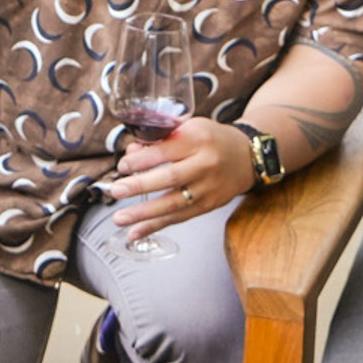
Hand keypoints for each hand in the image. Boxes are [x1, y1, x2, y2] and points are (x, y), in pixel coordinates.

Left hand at [101, 118, 251, 240]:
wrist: (247, 157)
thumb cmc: (211, 140)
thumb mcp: (189, 129)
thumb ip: (160, 140)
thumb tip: (131, 153)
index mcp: (198, 139)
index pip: (166, 151)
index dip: (142, 160)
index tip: (123, 165)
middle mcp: (206, 164)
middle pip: (170, 178)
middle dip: (140, 186)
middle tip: (116, 191)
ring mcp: (208, 188)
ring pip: (173, 203)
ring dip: (144, 213)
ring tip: (119, 218)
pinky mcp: (208, 206)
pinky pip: (178, 218)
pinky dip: (154, 227)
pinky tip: (134, 233)